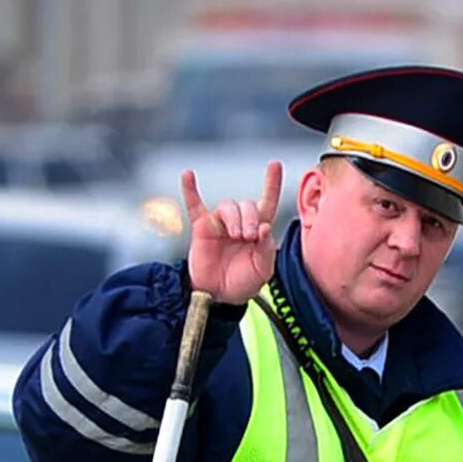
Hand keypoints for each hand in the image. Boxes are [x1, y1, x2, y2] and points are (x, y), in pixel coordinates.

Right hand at [183, 161, 285, 303]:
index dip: (271, 184)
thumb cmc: (242, 282)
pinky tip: (188, 175)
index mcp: (258, 230)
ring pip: (228, 206)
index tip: (274, 164)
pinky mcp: (201, 228)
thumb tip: (263, 227)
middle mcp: (240, 222)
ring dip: (234, 218)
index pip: (267, 202)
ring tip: (235, 235)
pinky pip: (194, 205)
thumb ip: (266, 249)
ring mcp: (220, 224)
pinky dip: (190, 190)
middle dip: (250, 218)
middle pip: (247, 205)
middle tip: (248, 237)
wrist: (218, 297)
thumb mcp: (262, 270)